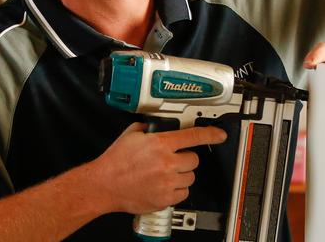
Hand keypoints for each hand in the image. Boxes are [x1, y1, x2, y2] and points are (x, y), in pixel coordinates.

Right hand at [92, 122, 226, 214]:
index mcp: (160, 144)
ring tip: (165, 174)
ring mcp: (166, 182)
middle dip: (185, 159)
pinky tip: (164, 185)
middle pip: (194, 160)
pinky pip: (183, 193)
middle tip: (171, 160)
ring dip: (181, 175)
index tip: (219, 135)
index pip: (193, 136)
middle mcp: (166, 162)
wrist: (104, 185)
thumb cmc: (115, 161)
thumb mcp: (131, 135)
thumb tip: (157, 126)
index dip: (210, 134)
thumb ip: (148, 128)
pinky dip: (177, 190)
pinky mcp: (164, 198)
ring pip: (190, 177)